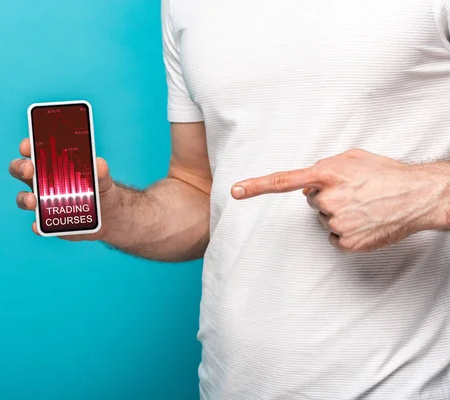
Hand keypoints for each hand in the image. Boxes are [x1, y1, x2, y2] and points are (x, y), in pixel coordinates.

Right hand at [9, 138, 118, 240]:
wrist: (109, 218)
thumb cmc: (101, 191)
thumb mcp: (104, 181)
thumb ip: (101, 173)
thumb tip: (100, 163)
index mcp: (53, 165)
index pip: (35, 151)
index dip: (27, 146)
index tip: (27, 146)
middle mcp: (43, 182)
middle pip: (21, 171)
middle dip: (20, 168)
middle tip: (29, 169)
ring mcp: (44, 203)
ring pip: (24, 199)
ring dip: (25, 198)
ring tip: (33, 201)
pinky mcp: (49, 223)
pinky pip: (38, 225)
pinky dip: (37, 226)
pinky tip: (39, 226)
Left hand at [231, 149, 447, 251]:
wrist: (418, 196)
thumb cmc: (385, 173)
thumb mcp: (352, 157)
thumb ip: (323, 166)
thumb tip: (308, 182)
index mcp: (325, 174)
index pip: (283, 181)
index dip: (256, 186)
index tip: (235, 191)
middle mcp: (326, 199)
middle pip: (311, 202)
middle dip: (327, 197)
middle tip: (354, 193)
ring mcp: (336, 223)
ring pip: (324, 220)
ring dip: (339, 214)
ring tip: (364, 206)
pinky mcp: (346, 242)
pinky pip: (334, 237)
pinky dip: (346, 232)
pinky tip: (364, 222)